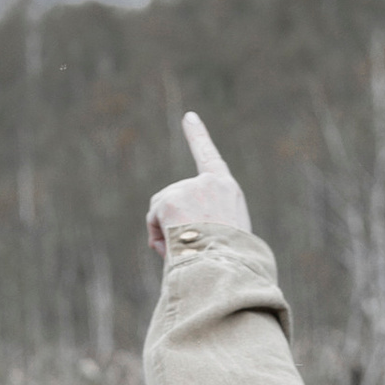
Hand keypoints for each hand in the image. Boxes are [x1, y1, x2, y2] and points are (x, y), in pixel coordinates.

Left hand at [146, 110, 248, 255]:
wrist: (227, 268)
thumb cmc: (231, 263)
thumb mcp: (228, 237)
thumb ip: (207, 222)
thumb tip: (170, 238)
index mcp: (228, 190)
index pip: (210, 157)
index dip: (198, 136)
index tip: (189, 116)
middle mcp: (209, 183)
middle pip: (176, 197)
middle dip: (175, 222)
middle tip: (193, 247)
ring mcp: (188, 188)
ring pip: (162, 209)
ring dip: (166, 231)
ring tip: (187, 249)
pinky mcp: (171, 199)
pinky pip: (154, 220)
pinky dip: (158, 237)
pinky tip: (174, 246)